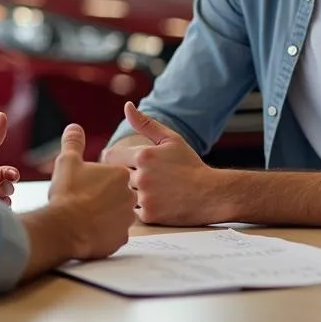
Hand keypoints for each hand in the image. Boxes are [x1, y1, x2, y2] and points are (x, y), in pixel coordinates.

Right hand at [48, 124, 135, 259]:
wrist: (65, 228)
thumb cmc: (68, 193)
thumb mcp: (67, 162)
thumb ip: (74, 143)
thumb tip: (74, 127)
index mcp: (120, 174)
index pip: (113, 175)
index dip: (96, 180)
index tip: (84, 186)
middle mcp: (129, 195)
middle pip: (117, 194)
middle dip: (103, 198)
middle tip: (83, 201)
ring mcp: (127, 219)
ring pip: (117, 214)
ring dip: (105, 215)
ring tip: (85, 217)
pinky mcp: (121, 238)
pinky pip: (114, 233)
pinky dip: (104, 232)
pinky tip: (90, 230)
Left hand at [119, 102, 218, 225]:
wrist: (210, 193)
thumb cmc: (189, 164)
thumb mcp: (170, 139)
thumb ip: (145, 123)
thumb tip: (127, 106)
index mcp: (143, 155)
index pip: (110, 156)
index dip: (115, 159)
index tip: (123, 163)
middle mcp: (142, 176)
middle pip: (116, 176)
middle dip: (124, 176)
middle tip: (141, 179)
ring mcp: (145, 197)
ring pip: (123, 194)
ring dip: (129, 193)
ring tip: (149, 192)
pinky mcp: (149, 216)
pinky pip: (131, 211)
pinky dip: (138, 208)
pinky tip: (154, 203)